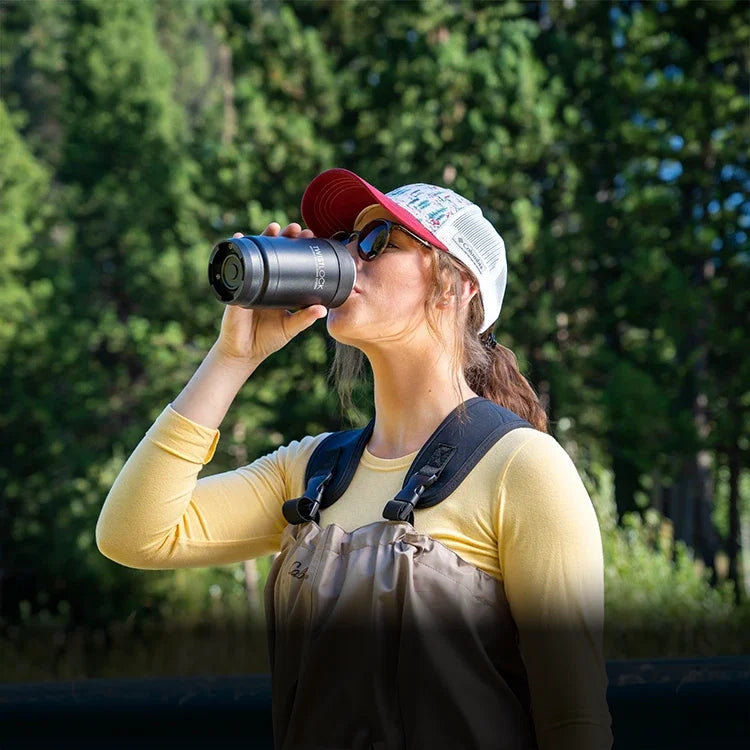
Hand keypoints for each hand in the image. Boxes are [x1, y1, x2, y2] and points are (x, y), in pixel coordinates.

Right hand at [214, 222, 327, 367]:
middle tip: (295, 229)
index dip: (299, 248)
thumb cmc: (268, 339)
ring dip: (263, 237)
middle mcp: (265, 281)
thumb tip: (322, 310)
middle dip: (284, 237)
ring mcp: (250, 281)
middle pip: (275, 252)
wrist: (244, 351)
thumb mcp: (290, 328)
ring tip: (273, 228)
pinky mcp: (236, 286)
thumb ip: (304, 319)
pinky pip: (236, 265)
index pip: (291, 262)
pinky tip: (240, 236)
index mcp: (280, 288)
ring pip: (257, 254)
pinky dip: (236, 249)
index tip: (309, 236)